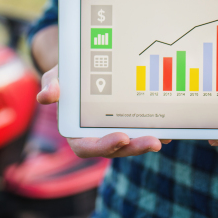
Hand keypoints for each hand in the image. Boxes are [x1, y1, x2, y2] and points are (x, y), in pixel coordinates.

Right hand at [38, 65, 169, 157]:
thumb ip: (51, 85)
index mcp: (75, 131)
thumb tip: (46, 96)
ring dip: (147, 142)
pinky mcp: (127, 124)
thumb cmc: (66, 76)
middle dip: (134, 148)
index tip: (121, 137)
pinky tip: (170, 128)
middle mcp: (95, 135)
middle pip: (115, 149)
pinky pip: (141, 131)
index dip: (103, 146)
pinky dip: (155, 131)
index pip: (86, 147)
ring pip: (131, 143)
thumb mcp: (56, 77)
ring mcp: (113, 131)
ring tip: (164, 136)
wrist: (81, 68)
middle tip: (153, 142)